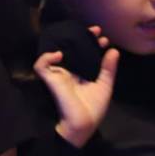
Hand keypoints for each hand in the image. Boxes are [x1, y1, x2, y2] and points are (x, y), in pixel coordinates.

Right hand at [33, 26, 119, 148]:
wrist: (83, 125)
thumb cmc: (93, 108)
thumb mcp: (104, 85)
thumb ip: (108, 69)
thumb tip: (113, 50)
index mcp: (80, 72)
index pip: (83, 52)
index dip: (91, 42)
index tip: (103, 38)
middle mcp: (68, 70)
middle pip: (70, 48)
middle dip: (80, 36)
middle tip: (94, 30)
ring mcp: (58, 74)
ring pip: (53, 52)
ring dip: (63, 41)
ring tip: (78, 35)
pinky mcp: (50, 79)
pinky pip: (41, 64)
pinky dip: (46, 57)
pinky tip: (60, 54)